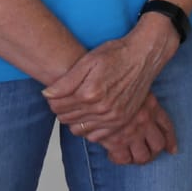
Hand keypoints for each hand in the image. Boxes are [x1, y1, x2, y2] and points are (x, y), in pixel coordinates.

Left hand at [42, 17, 175, 137]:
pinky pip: (95, 136)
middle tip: (66, 97)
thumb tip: (47, 94)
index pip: (56, 106)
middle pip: (66, 118)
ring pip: (78, 129)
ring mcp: (113, 117)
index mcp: (90, 93)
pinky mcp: (122, 121)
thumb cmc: (117, 54)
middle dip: (61, 109)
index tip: (57, 92)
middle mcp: (102, 108)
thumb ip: (66, 81)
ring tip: (78, 105)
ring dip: (74, 119)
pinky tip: (90, 116)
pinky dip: (88, 129)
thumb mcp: (87, 61)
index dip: (52, 99)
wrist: (144, 56)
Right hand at [90, 93, 177, 165]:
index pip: (167, 127)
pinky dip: (121, 159)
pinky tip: (114, 154)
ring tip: (131, 156)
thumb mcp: (135, 87)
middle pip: (158, 145)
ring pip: (143, 156)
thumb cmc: (113, 86)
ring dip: (138, 158)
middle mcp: (145, 121)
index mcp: (152, 106)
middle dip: (153, 153)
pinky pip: (123, 159)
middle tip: (146, 153)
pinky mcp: (116, 142)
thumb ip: (140, 98)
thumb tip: (142, 107)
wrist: (98, 91)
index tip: (172, 150)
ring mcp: (132, 133)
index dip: (171, 141)